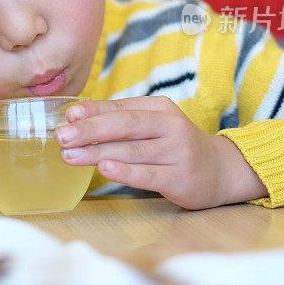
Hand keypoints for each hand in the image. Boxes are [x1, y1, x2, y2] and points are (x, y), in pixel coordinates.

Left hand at [56, 96, 266, 209]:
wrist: (221, 170)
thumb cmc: (174, 146)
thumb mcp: (153, 125)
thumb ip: (120, 119)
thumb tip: (76, 117)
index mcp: (159, 108)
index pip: (120, 107)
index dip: (92, 112)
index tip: (67, 117)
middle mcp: (170, 126)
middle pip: (125, 125)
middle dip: (90, 130)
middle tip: (62, 136)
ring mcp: (177, 152)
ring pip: (131, 150)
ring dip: (97, 152)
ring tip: (70, 155)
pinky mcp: (180, 177)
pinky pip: (148, 174)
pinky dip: (125, 171)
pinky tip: (104, 169)